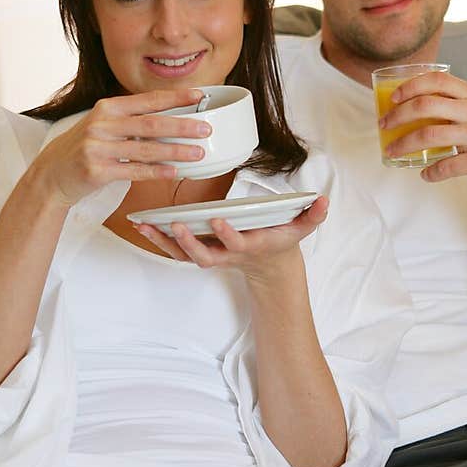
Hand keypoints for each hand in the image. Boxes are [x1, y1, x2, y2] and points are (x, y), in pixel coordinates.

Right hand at [28, 90, 214, 207]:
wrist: (51, 174)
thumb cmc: (83, 149)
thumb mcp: (103, 126)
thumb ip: (130, 121)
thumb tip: (171, 120)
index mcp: (107, 108)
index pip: (147, 100)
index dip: (175, 98)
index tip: (198, 96)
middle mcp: (102, 124)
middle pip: (151, 124)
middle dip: (182, 126)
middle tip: (205, 129)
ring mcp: (98, 147)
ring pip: (146, 149)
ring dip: (176, 151)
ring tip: (197, 153)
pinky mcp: (97, 170)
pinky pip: (134, 170)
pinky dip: (156, 171)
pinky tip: (174, 171)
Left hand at [133, 195, 328, 282]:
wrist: (270, 266)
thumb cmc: (282, 241)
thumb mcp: (301, 229)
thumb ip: (312, 216)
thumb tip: (323, 200)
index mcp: (251, 246)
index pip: (237, 243)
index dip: (227, 234)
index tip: (217, 220)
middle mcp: (228, 255)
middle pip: (204, 256)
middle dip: (189, 243)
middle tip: (174, 225)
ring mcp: (213, 256)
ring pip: (184, 255)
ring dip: (164, 242)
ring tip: (145, 225)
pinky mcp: (201, 253)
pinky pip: (176, 250)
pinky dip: (159, 240)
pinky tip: (143, 225)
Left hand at [380, 71, 466, 198]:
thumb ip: (458, 105)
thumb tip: (419, 105)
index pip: (437, 80)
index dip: (410, 86)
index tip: (393, 97)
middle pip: (425, 106)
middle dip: (398, 116)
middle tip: (384, 126)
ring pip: (429, 136)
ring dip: (404, 145)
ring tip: (392, 151)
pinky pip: (446, 166)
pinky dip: (431, 172)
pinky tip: (425, 174)